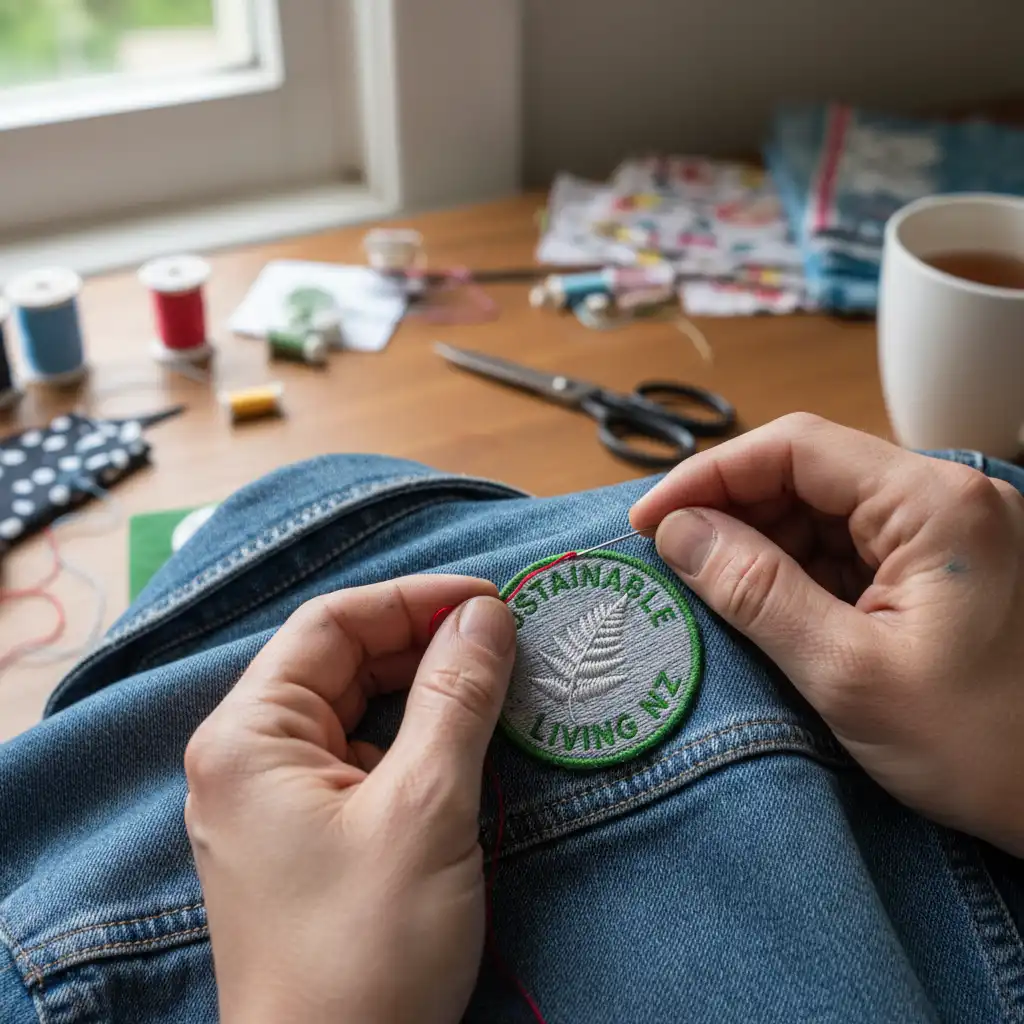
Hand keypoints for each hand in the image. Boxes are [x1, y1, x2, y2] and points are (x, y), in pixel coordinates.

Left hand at [184, 576, 515, 1023]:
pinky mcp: (306, 837)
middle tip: (503, 643)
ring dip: (423, 690)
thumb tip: (486, 615)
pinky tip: (462, 741)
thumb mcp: (424, 809)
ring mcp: (274, 800)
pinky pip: (361, 758)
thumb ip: (456, 698)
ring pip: (355, 709)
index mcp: (248, 736)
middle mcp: (248, 758)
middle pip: (340, 662)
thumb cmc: (366, 950)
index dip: (413, 600)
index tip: (491, 601)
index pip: (331, 624)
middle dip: (422, 643)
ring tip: (494, 683)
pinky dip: (413, 739)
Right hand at [631, 413, 1023, 854]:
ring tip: (710, 592)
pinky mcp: (939, 567)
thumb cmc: (986, 747)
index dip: (708, 475)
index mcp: (935, 503)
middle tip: (671, 563)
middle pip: (807, 473)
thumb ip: (756, 592)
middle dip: (731, 513)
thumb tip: (677, 532)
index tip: (648, 522)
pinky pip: (848, 548)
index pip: (795, 448)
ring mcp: (945, 532)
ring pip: (822, 510)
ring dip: (759, 545)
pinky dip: (796, 573)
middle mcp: (945, 498)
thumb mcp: (848, 673)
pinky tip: (763, 607)